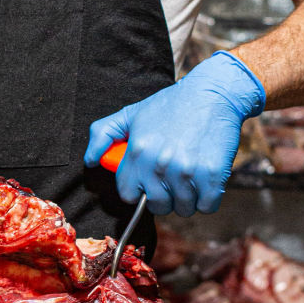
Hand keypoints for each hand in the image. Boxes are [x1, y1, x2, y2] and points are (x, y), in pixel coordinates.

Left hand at [84, 52, 265, 217]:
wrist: (213, 93)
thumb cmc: (171, 104)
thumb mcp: (131, 114)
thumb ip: (103, 134)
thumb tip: (90, 161)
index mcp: (137, 153)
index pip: (129, 195)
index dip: (139, 190)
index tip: (149, 183)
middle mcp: (159, 165)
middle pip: (158, 206)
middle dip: (164, 197)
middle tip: (172, 179)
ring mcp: (186, 171)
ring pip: (183, 208)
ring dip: (187, 198)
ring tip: (190, 177)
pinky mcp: (212, 175)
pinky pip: (207, 206)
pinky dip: (208, 199)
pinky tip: (206, 181)